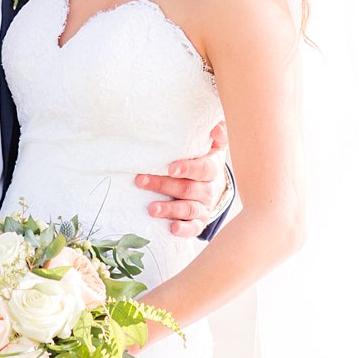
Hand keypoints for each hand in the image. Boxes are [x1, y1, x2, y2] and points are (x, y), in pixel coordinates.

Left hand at [135, 120, 229, 237]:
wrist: (216, 187)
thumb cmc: (206, 162)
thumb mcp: (214, 147)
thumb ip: (217, 135)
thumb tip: (216, 127)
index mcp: (211, 170)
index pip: (202, 169)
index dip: (188, 169)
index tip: (171, 168)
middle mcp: (208, 190)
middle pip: (187, 189)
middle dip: (164, 185)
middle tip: (141, 180)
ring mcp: (204, 208)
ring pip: (188, 209)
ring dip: (169, 210)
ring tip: (151, 209)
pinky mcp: (199, 222)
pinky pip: (194, 228)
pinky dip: (184, 230)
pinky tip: (172, 229)